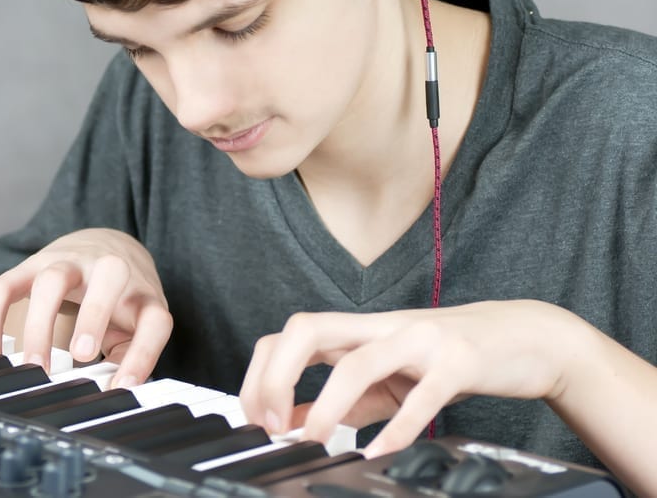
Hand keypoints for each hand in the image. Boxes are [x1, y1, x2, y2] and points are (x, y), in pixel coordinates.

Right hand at [0, 228, 171, 388]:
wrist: (106, 244)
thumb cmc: (123, 297)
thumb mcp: (136, 325)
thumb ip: (127, 357)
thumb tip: (110, 393)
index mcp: (141, 293)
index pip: (154, 321)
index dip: (142, 356)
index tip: (123, 387)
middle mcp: (108, 269)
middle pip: (109, 275)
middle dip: (94, 315)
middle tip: (81, 356)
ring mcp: (69, 262)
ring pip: (53, 279)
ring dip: (40, 322)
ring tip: (34, 365)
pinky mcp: (32, 265)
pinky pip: (6, 286)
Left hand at [239, 300, 577, 456]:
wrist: (523, 337)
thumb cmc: (448, 356)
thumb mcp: (385, 379)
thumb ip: (340, 401)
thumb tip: (290, 423)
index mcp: (358, 331)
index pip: (288, 335)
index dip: (263, 374)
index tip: (257, 420)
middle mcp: (380, 327)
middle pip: (306, 330)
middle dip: (276, 377)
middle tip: (270, 427)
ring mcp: (418, 339)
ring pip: (358, 361)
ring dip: (325, 406)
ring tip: (312, 443)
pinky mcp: (459, 362)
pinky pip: (424, 394)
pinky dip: (398, 428)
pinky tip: (379, 453)